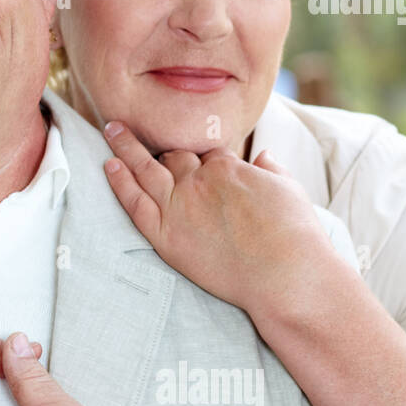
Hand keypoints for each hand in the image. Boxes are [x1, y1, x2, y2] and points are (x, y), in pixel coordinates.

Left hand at [101, 120, 335, 314]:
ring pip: (147, 169)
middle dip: (164, 147)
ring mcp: (180, 206)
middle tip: (141, 132)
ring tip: (112, 129)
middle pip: (174, 156)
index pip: (208, 154)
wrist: (286, 275)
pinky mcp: (166, 236)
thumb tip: (263, 155)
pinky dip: (119, 182)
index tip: (201, 162)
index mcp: (229, 167)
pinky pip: (135, 202)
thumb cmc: (295, 236)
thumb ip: (272, 169)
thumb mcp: (290, 190)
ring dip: (126, 146)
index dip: (205, 158)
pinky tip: (109, 164)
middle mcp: (200, 181)